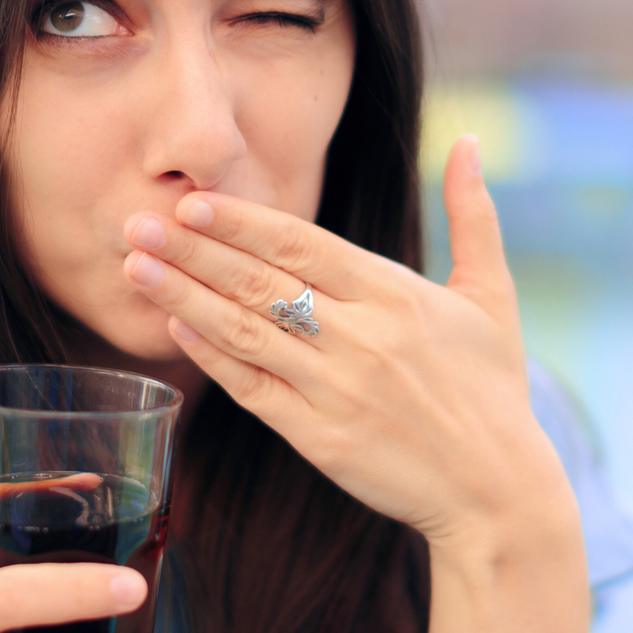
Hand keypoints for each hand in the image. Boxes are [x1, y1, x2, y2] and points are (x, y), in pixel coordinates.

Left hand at [121, 136, 575, 550]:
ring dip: (184, 297)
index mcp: (397, 294)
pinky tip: (173, 328)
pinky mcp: (320, 439)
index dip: (242, 222)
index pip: (302, 244)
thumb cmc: (492, 390)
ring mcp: (337, 390)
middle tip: (135, 223)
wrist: (498, 492)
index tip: (191, 201)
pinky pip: (253, 389)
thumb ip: (474, 215)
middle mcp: (363, 337)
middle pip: (261, 281)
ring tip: (134, 267)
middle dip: (192, 250)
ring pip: (246, 332)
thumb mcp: (493, 296)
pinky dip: (212, 357)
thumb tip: (470, 141)